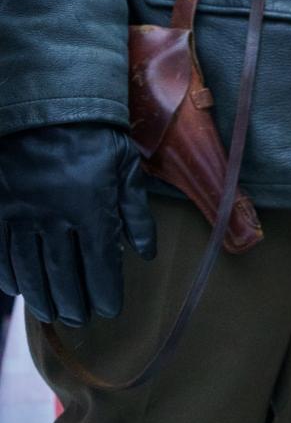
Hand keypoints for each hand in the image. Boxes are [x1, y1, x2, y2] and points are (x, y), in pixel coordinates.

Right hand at [0, 123, 156, 324]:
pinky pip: (0, 248)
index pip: (100, 262)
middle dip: (73, 300)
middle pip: (63, 272)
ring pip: (29, 266)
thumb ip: (135, 213)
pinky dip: (7, 272)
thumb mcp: (126, 166)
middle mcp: (53, 215)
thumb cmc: (94, 134)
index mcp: (91, 207)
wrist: (46, 102)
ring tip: (51, 314)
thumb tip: (145, 254)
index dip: (105, 291)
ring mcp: (19, 211)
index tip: (109, 311)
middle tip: (80, 320)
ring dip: (41, 295)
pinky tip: (16, 289)